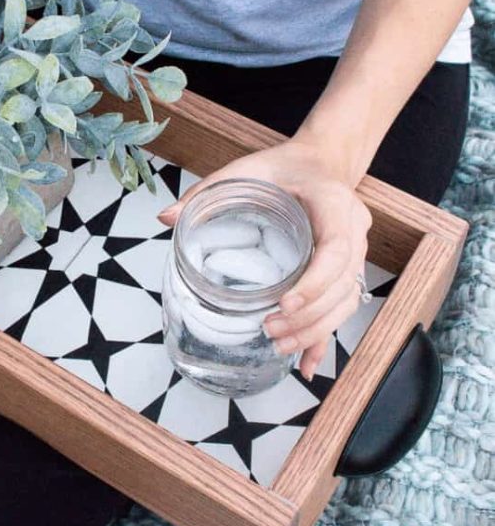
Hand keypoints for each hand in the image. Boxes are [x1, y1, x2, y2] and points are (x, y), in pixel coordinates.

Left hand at [157, 139, 371, 381]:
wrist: (321, 161)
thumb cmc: (285, 166)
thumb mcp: (246, 169)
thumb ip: (208, 192)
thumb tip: (167, 217)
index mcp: (334, 203)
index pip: (336, 249)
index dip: (315, 282)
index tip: (285, 303)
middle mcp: (354, 229)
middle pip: (343, 284)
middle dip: (309, 316)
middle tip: (270, 330)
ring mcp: (357, 251)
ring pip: (346, 301)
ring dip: (315, 330)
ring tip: (279, 344)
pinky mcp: (348, 268)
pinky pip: (343, 307)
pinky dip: (324, 336)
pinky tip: (306, 364)